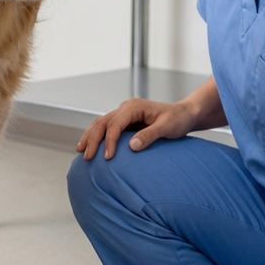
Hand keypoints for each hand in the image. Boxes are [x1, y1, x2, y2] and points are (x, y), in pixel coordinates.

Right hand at [76, 98, 196, 160]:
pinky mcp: (124, 120)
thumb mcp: (167, 128)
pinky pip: (106, 127)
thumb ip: (149, 136)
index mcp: (133, 107)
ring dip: (89, 136)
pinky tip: (90, 146)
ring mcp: (123, 113)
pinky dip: (96, 136)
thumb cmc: (178, 120)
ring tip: (80, 151)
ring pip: (100, 123)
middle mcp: (125, 107)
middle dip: (92, 139)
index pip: (115, 124)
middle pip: (102, 122)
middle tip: (86, 156)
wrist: (184, 114)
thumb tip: (131, 146)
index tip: (107, 157)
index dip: (109, 141)